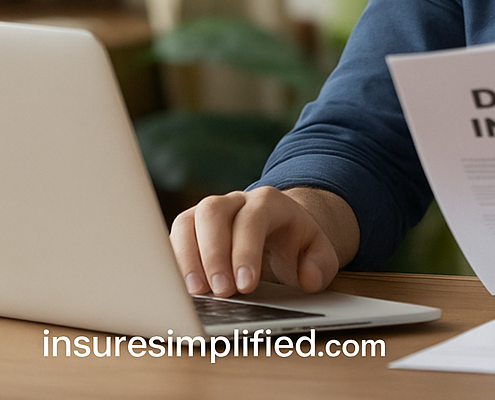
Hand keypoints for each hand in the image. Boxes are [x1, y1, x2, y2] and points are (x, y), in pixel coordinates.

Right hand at [170, 185, 348, 296]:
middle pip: (213, 212)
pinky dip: (172, 263)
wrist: (280, 233)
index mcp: (268, 202)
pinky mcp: (189, 230)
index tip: (245, 285)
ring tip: (195, 293)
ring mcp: (208, 213)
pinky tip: (177, 288)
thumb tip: (310, 277)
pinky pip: (172, 238)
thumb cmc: (295, 246)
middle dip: (213, 254)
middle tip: (220, 293)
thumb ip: (322, 263)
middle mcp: (235, 201)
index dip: (246, 250)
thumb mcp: (318, 252)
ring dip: (186, 258)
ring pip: (187, 221)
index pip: (252, 218)